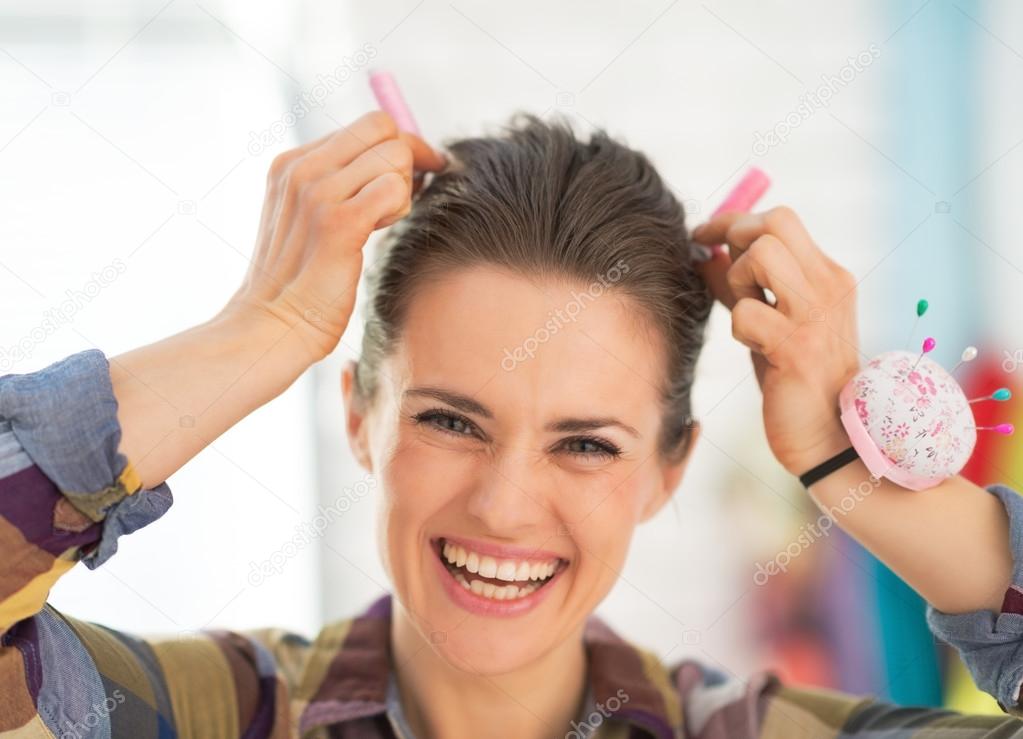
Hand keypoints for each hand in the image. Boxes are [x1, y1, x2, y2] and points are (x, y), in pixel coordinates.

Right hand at [219, 110, 446, 364]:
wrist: (274, 326)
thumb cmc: (302, 282)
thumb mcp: (311, 217)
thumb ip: (342, 184)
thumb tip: (402, 158)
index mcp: (292, 162)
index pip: (368, 125)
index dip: (401, 147)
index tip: (415, 176)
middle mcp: (301, 168)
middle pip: (384, 130)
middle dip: (409, 162)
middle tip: (402, 201)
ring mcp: (318, 192)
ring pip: (394, 157)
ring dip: (402, 191)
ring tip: (379, 224)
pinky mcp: (338, 222)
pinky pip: (394, 189)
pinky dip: (399, 210)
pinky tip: (378, 232)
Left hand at [692, 207, 860, 476]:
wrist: (831, 436)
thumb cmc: (796, 379)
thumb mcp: (770, 321)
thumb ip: (743, 285)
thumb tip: (706, 252)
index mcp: (827, 275)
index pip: (779, 219)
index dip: (733, 222)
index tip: (704, 237)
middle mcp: (829, 286)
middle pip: (772, 224)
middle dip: (734, 243)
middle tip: (729, 281)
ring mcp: (816, 315)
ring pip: (761, 256)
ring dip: (739, 282)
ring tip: (749, 317)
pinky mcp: (798, 347)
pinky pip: (747, 313)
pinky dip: (739, 329)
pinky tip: (757, 351)